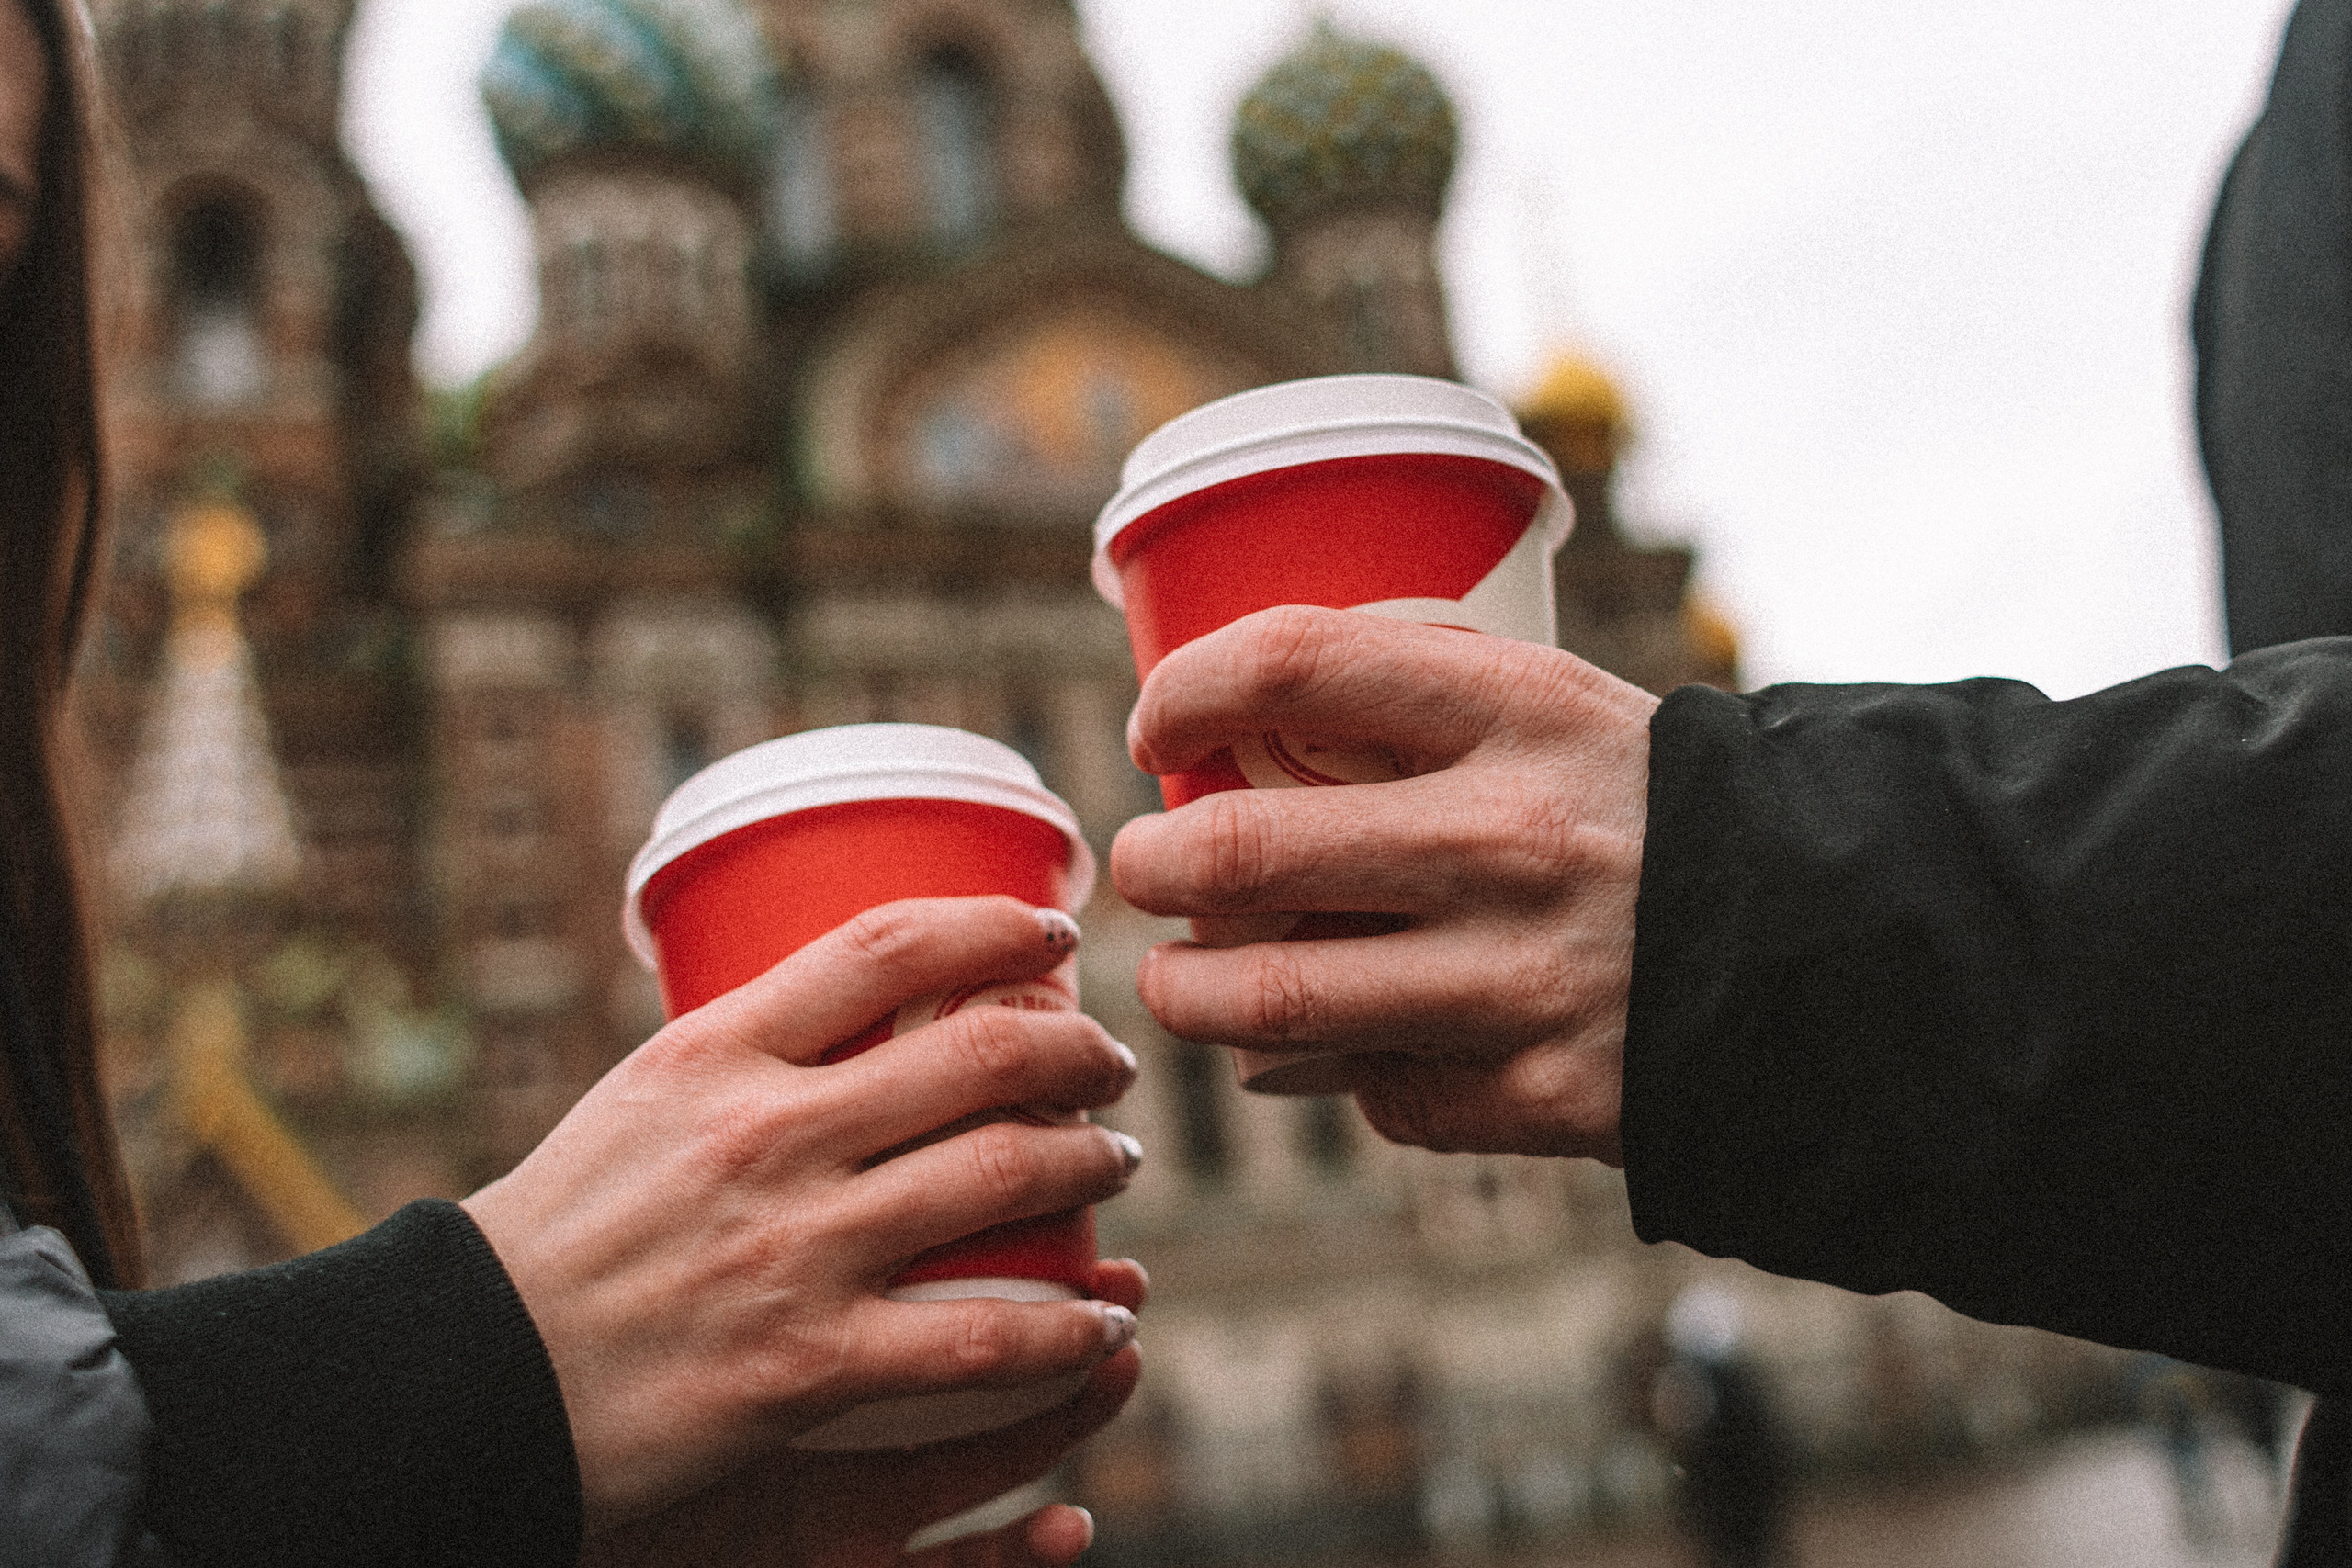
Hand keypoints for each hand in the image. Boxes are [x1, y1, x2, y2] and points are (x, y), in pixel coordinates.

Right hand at [462, 898, 1143, 1528]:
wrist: (467, 1380)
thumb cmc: (566, 1234)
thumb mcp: (642, 1100)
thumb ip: (751, 1054)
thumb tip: (868, 1004)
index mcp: (716, 1054)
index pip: (887, 947)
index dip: (995, 926)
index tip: (1053, 935)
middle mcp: (764, 1135)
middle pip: (979, 1053)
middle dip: (1079, 1049)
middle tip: (1110, 1064)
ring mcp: (792, 1249)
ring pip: (1004, 1175)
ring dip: (1092, 1162)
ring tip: (1115, 1162)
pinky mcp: (807, 1363)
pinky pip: (981, 1338)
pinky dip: (1065, 1329)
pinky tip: (1101, 1323)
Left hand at [1111, 606, 1657, 1163]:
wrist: (1830, 941)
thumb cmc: (1637, 806)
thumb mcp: (1552, 711)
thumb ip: (1406, 709)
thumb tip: (1218, 759)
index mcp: (1520, 712)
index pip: (1296, 665)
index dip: (1188, 688)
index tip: (1156, 723)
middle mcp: (1516, 840)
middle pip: (1245, 851)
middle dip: (1154, 864)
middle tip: (1144, 868)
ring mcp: (1527, 978)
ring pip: (1274, 1000)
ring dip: (1190, 992)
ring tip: (1180, 978)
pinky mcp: (1542, 1095)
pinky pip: (1373, 1090)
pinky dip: (1333, 1071)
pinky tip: (1339, 1045)